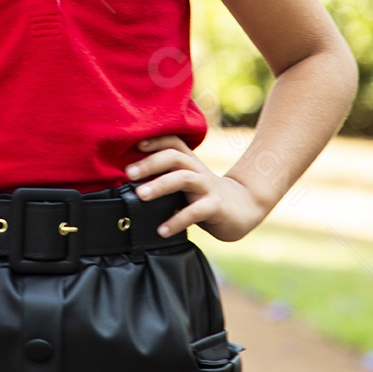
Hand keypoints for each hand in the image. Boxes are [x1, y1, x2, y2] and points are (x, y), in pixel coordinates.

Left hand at [125, 134, 263, 242]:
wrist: (244, 207)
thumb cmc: (206, 195)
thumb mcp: (187, 182)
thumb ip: (166, 178)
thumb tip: (128, 183)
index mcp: (190, 163)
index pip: (173, 143)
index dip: (155, 140)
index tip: (134, 145)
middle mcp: (198, 170)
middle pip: (175, 157)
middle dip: (150, 163)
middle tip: (129, 173)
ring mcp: (208, 187)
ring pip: (184, 178)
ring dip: (160, 185)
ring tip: (140, 196)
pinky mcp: (216, 206)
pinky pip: (195, 211)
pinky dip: (177, 220)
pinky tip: (162, 230)